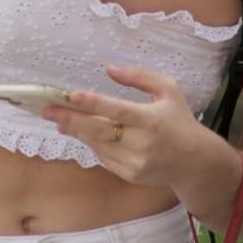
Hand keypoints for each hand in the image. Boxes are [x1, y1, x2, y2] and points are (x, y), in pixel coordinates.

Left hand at [42, 65, 225, 191]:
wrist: (194, 162)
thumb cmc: (179, 120)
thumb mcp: (168, 90)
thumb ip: (140, 76)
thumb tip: (109, 69)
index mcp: (151, 120)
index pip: (117, 110)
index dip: (93, 103)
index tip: (71, 95)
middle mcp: (141, 143)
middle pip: (98, 130)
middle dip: (70, 119)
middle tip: (47, 109)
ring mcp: (134, 162)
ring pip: (96, 144)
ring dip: (76, 130)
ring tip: (58, 118)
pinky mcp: (129, 174)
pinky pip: (102, 156)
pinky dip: (91, 142)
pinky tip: (83, 132)